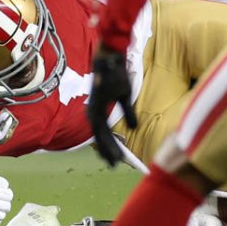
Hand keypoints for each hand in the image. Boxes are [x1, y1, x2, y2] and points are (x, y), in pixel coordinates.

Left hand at [89, 44, 135, 166]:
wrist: (111, 59)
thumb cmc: (117, 76)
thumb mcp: (125, 97)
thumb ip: (127, 113)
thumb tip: (133, 128)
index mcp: (98, 110)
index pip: (102, 133)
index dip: (109, 146)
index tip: (115, 160)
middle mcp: (93, 111)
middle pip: (99, 136)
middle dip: (107, 151)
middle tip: (114, 166)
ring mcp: (94, 108)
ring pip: (98, 134)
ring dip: (107, 148)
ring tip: (114, 161)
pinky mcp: (97, 104)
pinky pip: (101, 126)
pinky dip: (106, 139)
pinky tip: (111, 147)